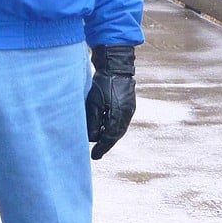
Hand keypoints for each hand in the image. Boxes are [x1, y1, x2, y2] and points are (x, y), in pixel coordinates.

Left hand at [85, 45, 136, 159]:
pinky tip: (106, 127)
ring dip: (110, 135)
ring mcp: (129, 109)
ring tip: (100, 141)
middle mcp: (126, 115)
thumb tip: (92, 138)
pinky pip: (121, 121)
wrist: (116, 65)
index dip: (101, 149)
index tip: (94, 157)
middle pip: (116, 135)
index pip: (109, 138)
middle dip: (106, 144)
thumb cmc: (103, 82)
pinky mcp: (128, 103)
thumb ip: (93, 121)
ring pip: (119, 128)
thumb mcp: (94, 103)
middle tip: (97, 152)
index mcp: (118, 116)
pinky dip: (113, 127)